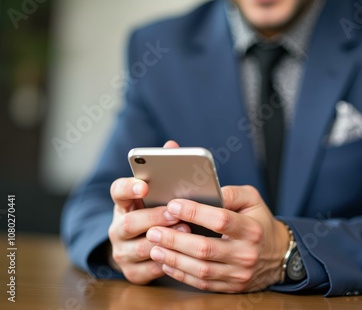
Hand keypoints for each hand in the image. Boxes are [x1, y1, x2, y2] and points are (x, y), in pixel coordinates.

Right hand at [108, 141, 188, 284]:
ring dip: (163, 240)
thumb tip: (172, 146)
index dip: (129, 188)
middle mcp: (117, 227)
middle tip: (175, 212)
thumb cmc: (158, 213)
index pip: (117, 191)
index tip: (144, 185)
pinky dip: (165, 262)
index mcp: (123, 204)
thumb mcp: (158, 193)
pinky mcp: (132, 272)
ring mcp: (122, 251)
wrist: (143, 248)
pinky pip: (148, 270)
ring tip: (186, 231)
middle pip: (128, 223)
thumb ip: (164, 170)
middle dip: (154, 217)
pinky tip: (182, 255)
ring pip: (139, 247)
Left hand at [146, 185, 289, 292]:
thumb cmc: (259, 222)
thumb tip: (207, 190)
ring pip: (200, 269)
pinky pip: (202, 283)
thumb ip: (231, 193)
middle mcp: (246, 254)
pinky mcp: (231, 287)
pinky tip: (166, 262)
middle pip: (205, 248)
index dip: (195, 213)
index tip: (173, 205)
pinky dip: (181, 274)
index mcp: (251, 229)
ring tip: (154, 246)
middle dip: (175, 239)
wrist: (278, 256)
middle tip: (154, 230)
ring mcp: (238, 274)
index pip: (220, 220)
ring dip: (174, 258)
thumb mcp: (253, 200)